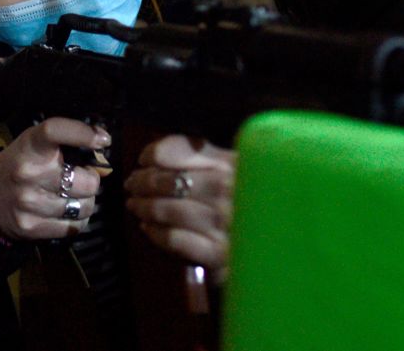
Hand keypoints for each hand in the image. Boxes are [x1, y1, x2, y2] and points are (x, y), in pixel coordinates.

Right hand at [0, 117, 108, 241]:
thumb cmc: (20, 166)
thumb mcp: (35, 145)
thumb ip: (67, 144)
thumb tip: (104, 146)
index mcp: (31, 146)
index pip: (56, 131)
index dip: (83, 133)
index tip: (103, 140)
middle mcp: (29, 173)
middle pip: (87, 182)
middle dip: (91, 181)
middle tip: (81, 179)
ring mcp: (29, 202)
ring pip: (85, 207)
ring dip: (86, 203)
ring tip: (72, 197)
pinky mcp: (31, 227)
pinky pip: (74, 227)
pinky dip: (77, 221)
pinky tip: (66, 212)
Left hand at [123, 135, 235, 277]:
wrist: (272, 251)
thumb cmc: (246, 205)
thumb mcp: (233, 172)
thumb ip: (202, 155)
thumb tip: (157, 152)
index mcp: (235, 164)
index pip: (185, 149)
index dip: (156, 152)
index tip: (143, 160)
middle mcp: (232, 190)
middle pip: (173, 181)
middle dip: (144, 182)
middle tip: (132, 185)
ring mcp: (226, 224)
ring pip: (170, 210)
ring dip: (145, 207)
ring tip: (135, 206)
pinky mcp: (218, 254)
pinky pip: (176, 239)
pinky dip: (156, 233)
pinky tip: (148, 229)